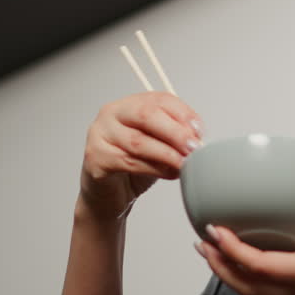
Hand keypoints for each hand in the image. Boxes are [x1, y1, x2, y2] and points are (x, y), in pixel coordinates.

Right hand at [79, 91, 203, 223]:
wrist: (109, 195)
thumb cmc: (134, 166)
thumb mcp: (158, 145)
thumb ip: (174, 136)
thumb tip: (197, 137)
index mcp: (129, 104)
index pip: (159, 99)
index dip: (183, 113)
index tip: (199, 131)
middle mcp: (111, 114)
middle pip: (147, 115)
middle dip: (175, 132)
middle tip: (193, 148)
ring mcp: (99, 135)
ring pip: (139, 141)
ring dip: (167, 154)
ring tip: (183, 164)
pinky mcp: (95, 158)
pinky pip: (129, 162)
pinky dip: (153, 168)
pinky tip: (168, 173)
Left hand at [194, 179, 294, 294]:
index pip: (256, 264)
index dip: (230, 248)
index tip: (213, 229)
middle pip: (244, 284)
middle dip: (219, 265)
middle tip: (202, 243)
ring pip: (253, 294)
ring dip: (230, 277)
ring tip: (216, 257)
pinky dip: (250, 285)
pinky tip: (253, 272)